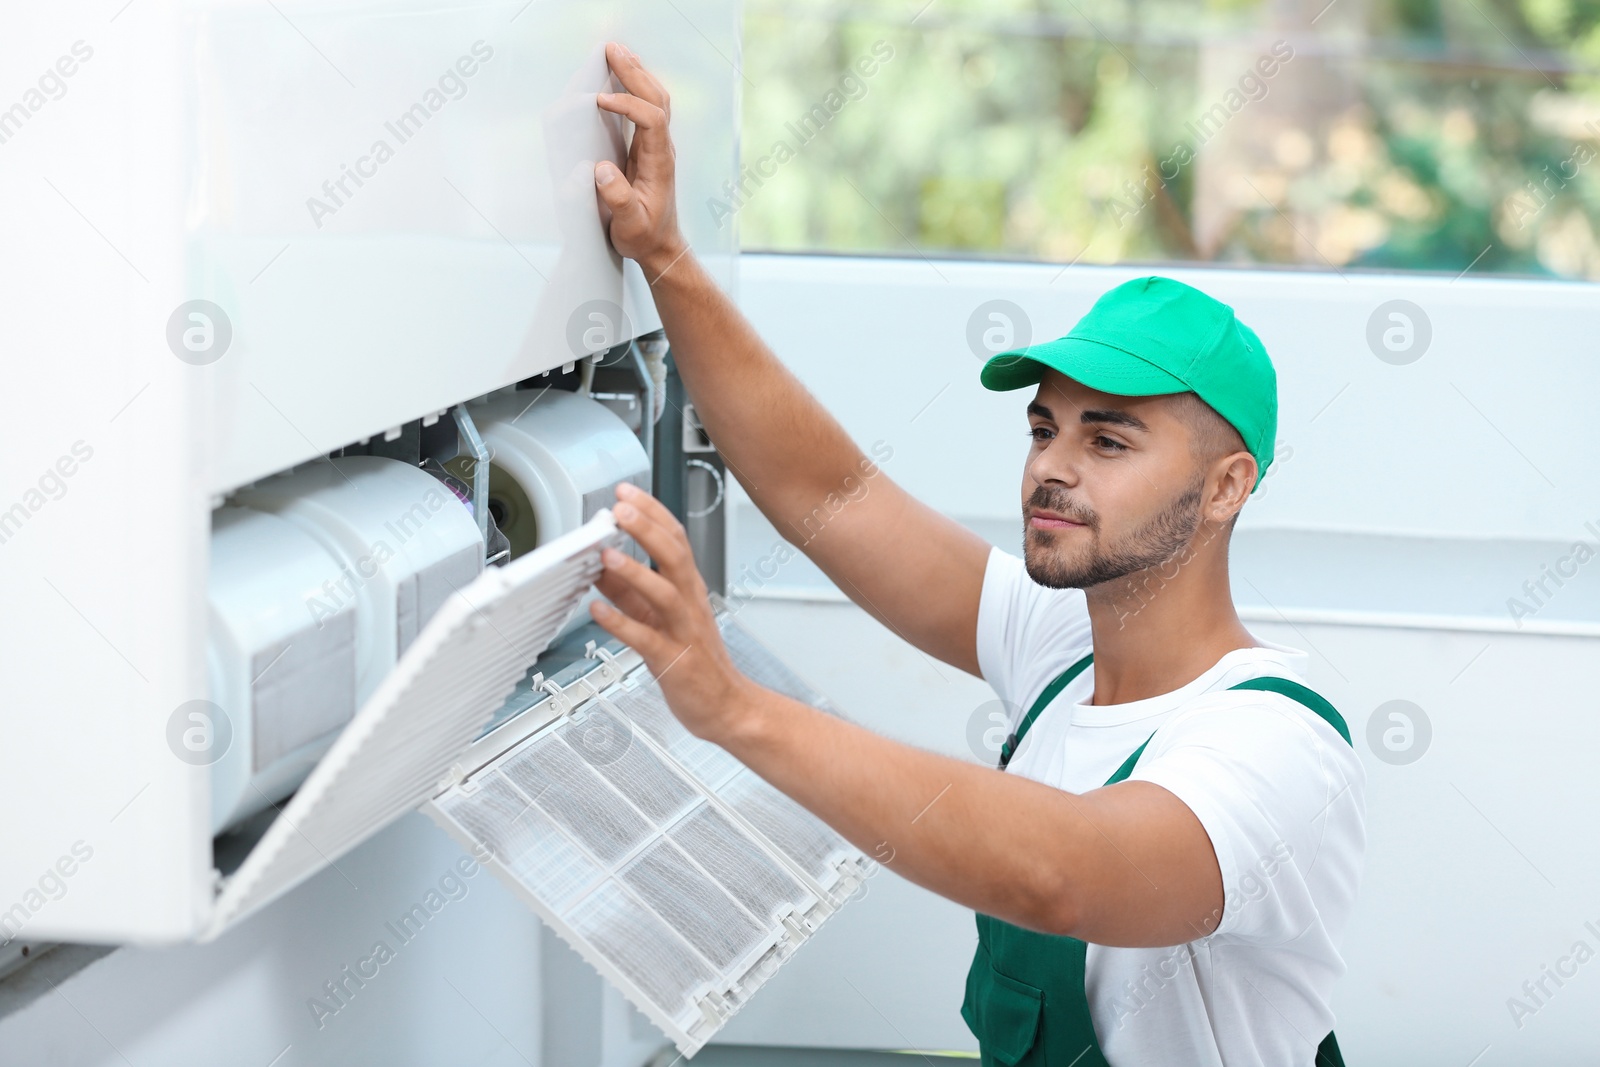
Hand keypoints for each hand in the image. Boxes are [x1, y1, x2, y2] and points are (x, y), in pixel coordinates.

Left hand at [588, 482, 752, 743]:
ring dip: (634, 572)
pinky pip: (646, 639)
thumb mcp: (658, 617)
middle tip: (619, 508)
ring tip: (607, 555)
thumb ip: (628, 591)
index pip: (675, 538)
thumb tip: (599, 565)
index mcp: (688, 587)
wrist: (725, 706)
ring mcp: (684, 631)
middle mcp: (689, 603)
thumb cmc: (695, 660)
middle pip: (674, 555)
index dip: (652, 512)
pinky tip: (598, 611)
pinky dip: (621, 624)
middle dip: (646, 528)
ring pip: (664, 593)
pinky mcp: (674, 660)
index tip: (626, 493)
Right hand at [595, 42, 688, 281]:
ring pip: (655, 99)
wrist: (660, 247)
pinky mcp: (649, 148)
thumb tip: (601, 169)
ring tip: (616, 52)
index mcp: (659, 163)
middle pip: (657, 99)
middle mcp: (662, 149)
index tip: (601, 100)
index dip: (628, 105)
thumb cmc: (643, 236)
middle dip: (635, 73)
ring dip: (637, 74)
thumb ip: (617, 198)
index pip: (651, 120)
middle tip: (612, 49)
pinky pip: (647, 108)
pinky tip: (620, 76)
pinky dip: (635, 87)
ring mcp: (658, 146)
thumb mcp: (629, 224)